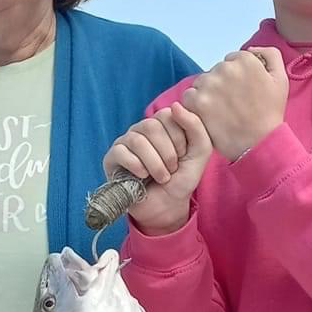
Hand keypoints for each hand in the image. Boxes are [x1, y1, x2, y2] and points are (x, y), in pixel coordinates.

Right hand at [102, 105, 212, 235]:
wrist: (167, 206)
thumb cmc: (182, 178)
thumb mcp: (199, 152)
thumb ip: (196, 127)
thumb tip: (175, 105)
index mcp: (162, 123)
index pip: (167, 115)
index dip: (178, 139)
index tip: (182, 157)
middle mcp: (142, 129)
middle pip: (151, 126)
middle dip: (167, 153)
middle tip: (172, 170)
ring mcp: (125, 142)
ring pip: (137, 141)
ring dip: (155, 164)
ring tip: (162, 177)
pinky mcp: (112, 157)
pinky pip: (121, 153)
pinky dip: (137, 167)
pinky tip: (143, 177)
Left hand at [180, 47, 287, 161]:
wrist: (258, 143)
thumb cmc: (270, 113)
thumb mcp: (281, 79)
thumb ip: (270, 55)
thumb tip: (251, 49)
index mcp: (245, 60)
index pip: (231, 61)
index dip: (236, 78)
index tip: (241, 93)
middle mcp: (226, 68)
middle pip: (215, 71)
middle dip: (220, 85)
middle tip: (231, 105)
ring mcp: (210, 85)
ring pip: (201, 82)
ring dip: (206, 94)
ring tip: (220, 111)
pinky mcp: (198, 102)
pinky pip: (188, 96)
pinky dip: (194, 105)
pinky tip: (207, 116)